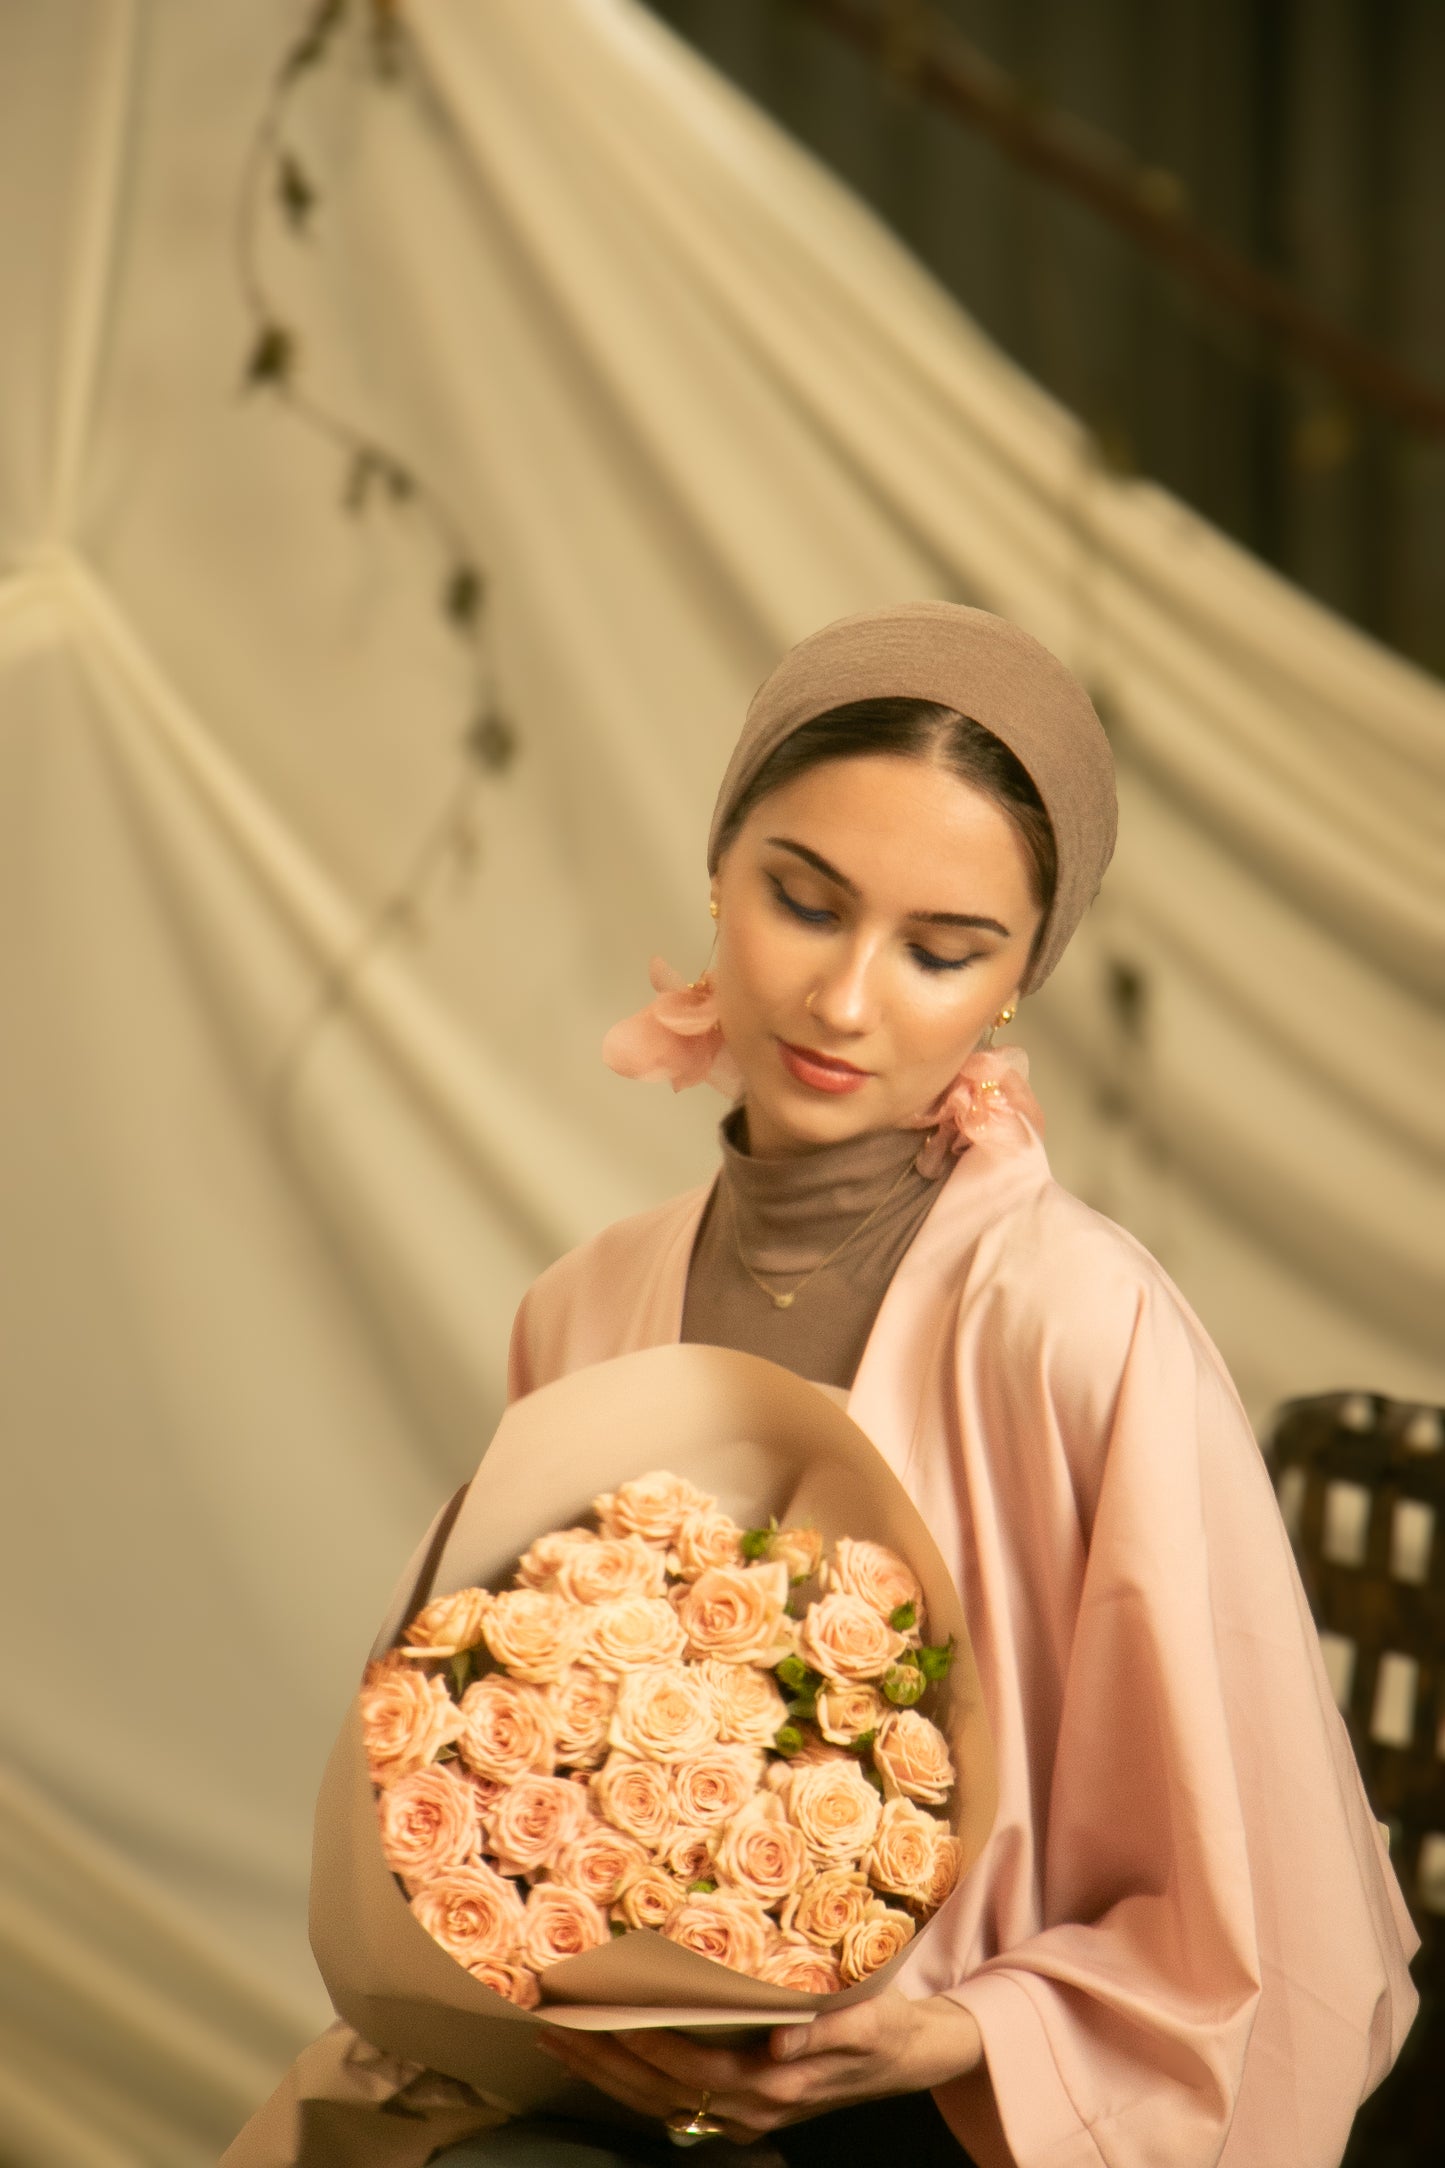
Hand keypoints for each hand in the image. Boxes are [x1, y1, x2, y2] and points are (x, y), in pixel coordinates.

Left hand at [533, 1990, 983, 2143]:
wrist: (911, 2057)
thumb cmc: (888, 2026)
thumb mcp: (869, 2019)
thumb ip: (825, 2032)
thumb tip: (779, 2040)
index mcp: (778, 2087)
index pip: (695, 2069)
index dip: (648, 2045)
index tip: (606, 2017)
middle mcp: (753, 2111)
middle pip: (662, 2093)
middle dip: (604, 2064)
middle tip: (554, 2028)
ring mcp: (745, 2118)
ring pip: (660, 2104)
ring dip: (606, 2078)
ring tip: (560, 2044)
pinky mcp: (743, 2111)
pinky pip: (674, 2104)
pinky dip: (631, 2085)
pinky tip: (605, 2063)